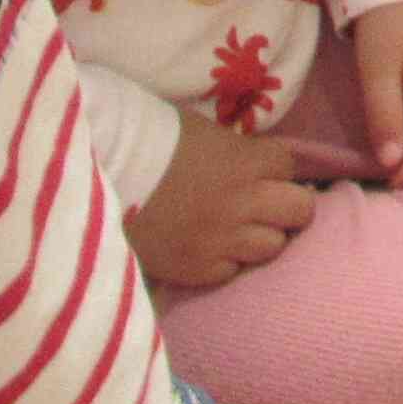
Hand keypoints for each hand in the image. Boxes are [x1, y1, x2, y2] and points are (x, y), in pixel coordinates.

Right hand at [124, 111, 316, 292]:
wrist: (101, 176)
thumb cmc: (150, 142)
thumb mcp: (203, 131)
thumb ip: (236, 149)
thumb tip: (256, 161)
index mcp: (245, 161)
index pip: (290, 165)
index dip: (275, 167)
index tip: (260, 169)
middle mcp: (243, 203)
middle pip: (301, 211)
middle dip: (289, 205)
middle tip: (268, 205)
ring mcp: (222, 240)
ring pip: (273, 246)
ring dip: (261, 236)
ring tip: (238, 229)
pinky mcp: (197, 269)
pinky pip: (233, 272)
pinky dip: (226, 261)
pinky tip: (209, 247)